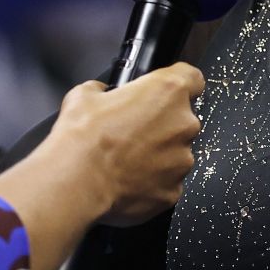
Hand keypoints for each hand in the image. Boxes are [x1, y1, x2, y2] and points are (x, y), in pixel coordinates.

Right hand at [44, 64, 204, 226]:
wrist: (77, 182)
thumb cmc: (83, 137)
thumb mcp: (85, 95)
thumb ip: (103, 91)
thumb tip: (101, 94)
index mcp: (168, 92)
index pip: (192, 78)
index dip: (179, 85)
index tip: (166, 93)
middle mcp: (183, 124)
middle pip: (182, 120)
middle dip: (161, 126)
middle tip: (132, 134)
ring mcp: (182, 160)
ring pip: (176, 154)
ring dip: (158, 156)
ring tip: (126, 161)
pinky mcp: (174, 191)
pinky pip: (167, 183)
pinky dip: (152, 183)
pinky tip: (127, 181)